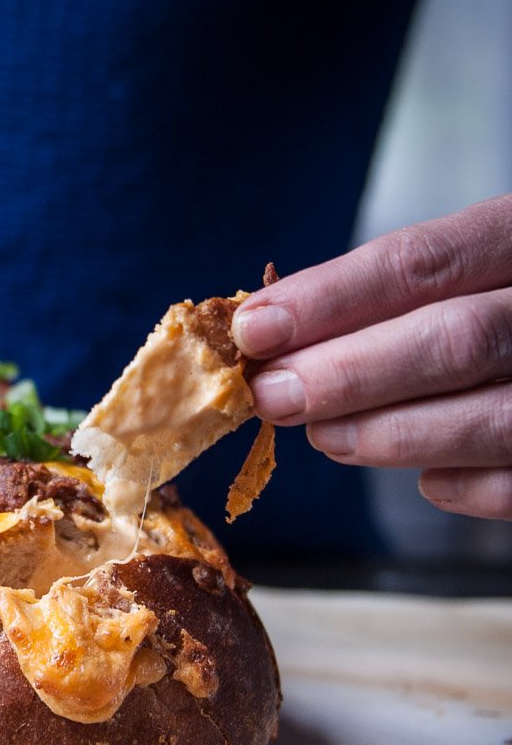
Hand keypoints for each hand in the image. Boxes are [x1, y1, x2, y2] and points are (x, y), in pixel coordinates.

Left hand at [232, 195, 511, 520]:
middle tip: (275, 395)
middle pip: (456, 339)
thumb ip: (414, 287)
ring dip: (393, 434)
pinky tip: (427, 482)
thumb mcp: (491, 257)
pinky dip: (472, 487)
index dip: (330, 298)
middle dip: (349, 374)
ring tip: (326, 437)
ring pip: (493, 420)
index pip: (425, 262)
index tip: (256, 326)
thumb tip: (282, 331)